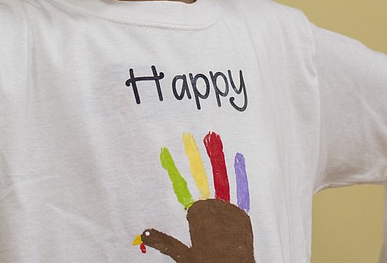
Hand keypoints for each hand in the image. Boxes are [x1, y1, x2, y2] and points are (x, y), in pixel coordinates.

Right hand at [134, 132, 253, 261]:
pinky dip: (239, 174)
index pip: (182, 188)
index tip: (165, 151)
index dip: (173, 169)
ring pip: (220, 179)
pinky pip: (241, 191)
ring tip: (213, 138)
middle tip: (186, 135)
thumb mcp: (184, 255)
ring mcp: (228, 210)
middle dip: (192, 156)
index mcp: (195, 216)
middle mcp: (211, 209)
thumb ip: (164, 242)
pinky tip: (238, 158)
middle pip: (200, 178)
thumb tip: (143, 233)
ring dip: (215, 157)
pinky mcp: (243, 215)